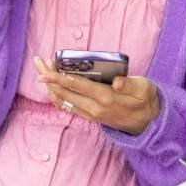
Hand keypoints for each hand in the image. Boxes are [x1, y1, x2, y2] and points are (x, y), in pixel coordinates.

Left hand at [33, 56, 160, 135]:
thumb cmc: (145, 101)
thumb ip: (129, 84)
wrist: (147, 124)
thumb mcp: (144, 89)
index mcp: (105, 98)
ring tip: (43, 69)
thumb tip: (117, 82)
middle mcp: (93, 108)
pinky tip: (52, 83)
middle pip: (63, 92)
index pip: (77, 86)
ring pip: (61, 100)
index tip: (44, 72)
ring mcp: (88, 114)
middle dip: (48, 77)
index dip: (58, 78)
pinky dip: (56, 94)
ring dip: (49, 85)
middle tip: (39, 61)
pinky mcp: (88, 116)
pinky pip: (66, 106)